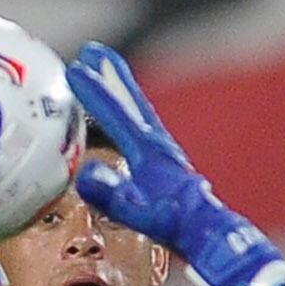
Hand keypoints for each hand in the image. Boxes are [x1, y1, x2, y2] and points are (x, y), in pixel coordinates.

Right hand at [66, 42, 284, 285]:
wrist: (211, 235)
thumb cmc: (177, 227)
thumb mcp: (141, 215)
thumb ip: (113, 197)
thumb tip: (84, 175)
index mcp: (149, 151)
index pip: (116, 113)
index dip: (94, 91)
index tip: (73, 66)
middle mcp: (158, 146)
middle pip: (131, 101)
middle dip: (111, 75)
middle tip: (92, 50)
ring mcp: (164, 155)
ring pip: (138, 114)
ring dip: (121, 94)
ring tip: (106, 76)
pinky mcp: (166, 167)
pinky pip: (140, 133)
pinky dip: (128, 120)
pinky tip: (122, 128)